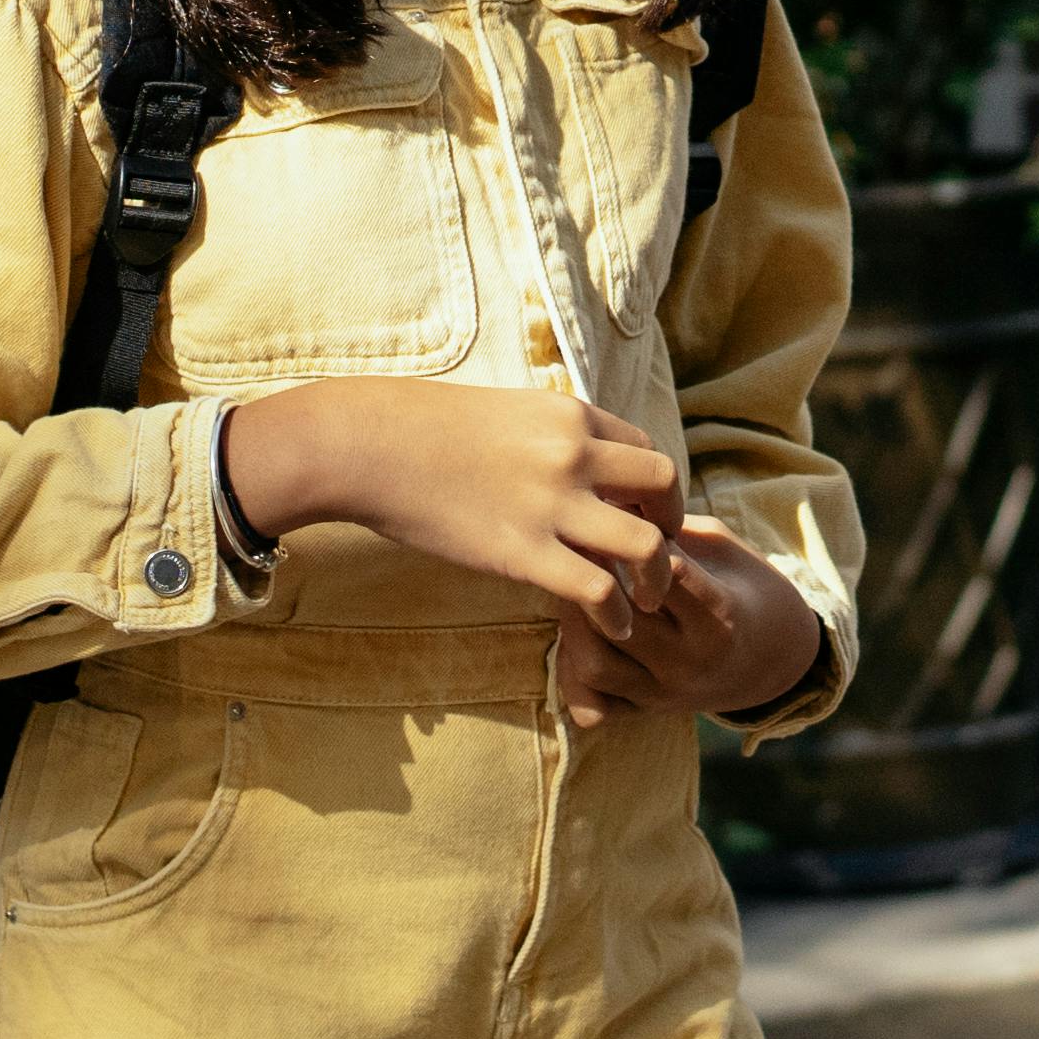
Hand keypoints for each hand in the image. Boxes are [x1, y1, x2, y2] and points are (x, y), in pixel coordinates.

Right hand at [219, 380, 683, 613]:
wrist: (366, 446)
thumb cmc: (416, 429)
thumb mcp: (499, 412)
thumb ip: (542, 436)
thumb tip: (557, 459)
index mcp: (569, 415)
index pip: (644, 447)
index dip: (651, 486)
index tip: (642, 513)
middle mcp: (575, 454)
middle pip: (664, 484)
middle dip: (671, 522)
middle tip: (658, 552)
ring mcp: (553, 504)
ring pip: (648, 544)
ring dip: (658, 576)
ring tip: (645, 600)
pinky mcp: (524, 553)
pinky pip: (600, 590)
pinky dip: (617, 614)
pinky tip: (611, 626)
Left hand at [556, 519, 823, 723]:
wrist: (774, 659)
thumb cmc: (744, 586)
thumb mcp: (723, 546)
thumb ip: (675, 528)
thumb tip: (611, 498)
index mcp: (719, 614)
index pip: (663, 576)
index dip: (627, 541)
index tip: (607, 517)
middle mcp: (691, 659)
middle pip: (619, 620)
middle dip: (592, 579)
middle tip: (576, 547)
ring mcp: (666, 692)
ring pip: (594, 665)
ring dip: (574, 625)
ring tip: (575, 592)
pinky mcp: (646, 712)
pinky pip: (592, 708)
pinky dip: (572, 676)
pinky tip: (579, 639)